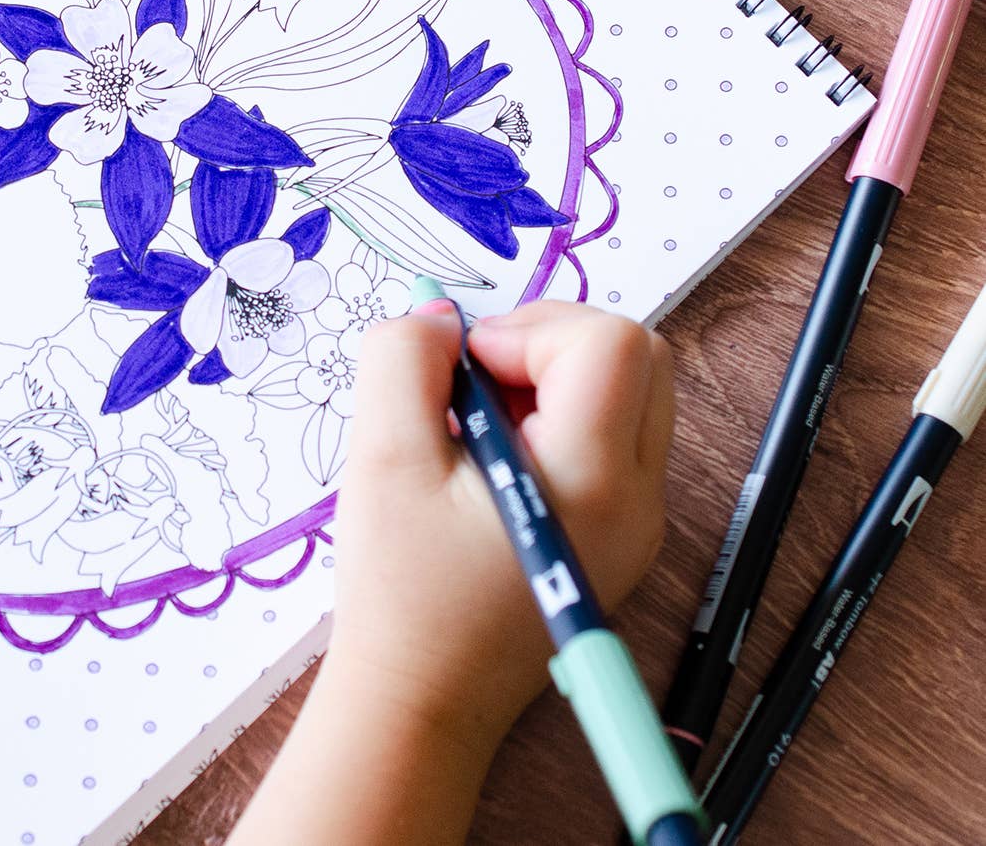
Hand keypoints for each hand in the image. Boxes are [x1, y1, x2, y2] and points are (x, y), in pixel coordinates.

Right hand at [326, 299, 674, 752]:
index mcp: (592, 482)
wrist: (422, 702)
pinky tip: (495, 458)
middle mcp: (639, 499)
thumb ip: (403, 360)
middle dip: (548, 341)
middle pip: (636, 354)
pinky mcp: (624, 533)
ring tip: (481, 424)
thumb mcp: (381, 458)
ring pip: (629, 389)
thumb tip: (441, 317)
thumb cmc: (400, 592)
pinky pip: (612, 433)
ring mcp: (640, 520)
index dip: (528, 327)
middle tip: (477, 383)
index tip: (465, 367)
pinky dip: (558, 415)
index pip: (607, 343)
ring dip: (552, 376)